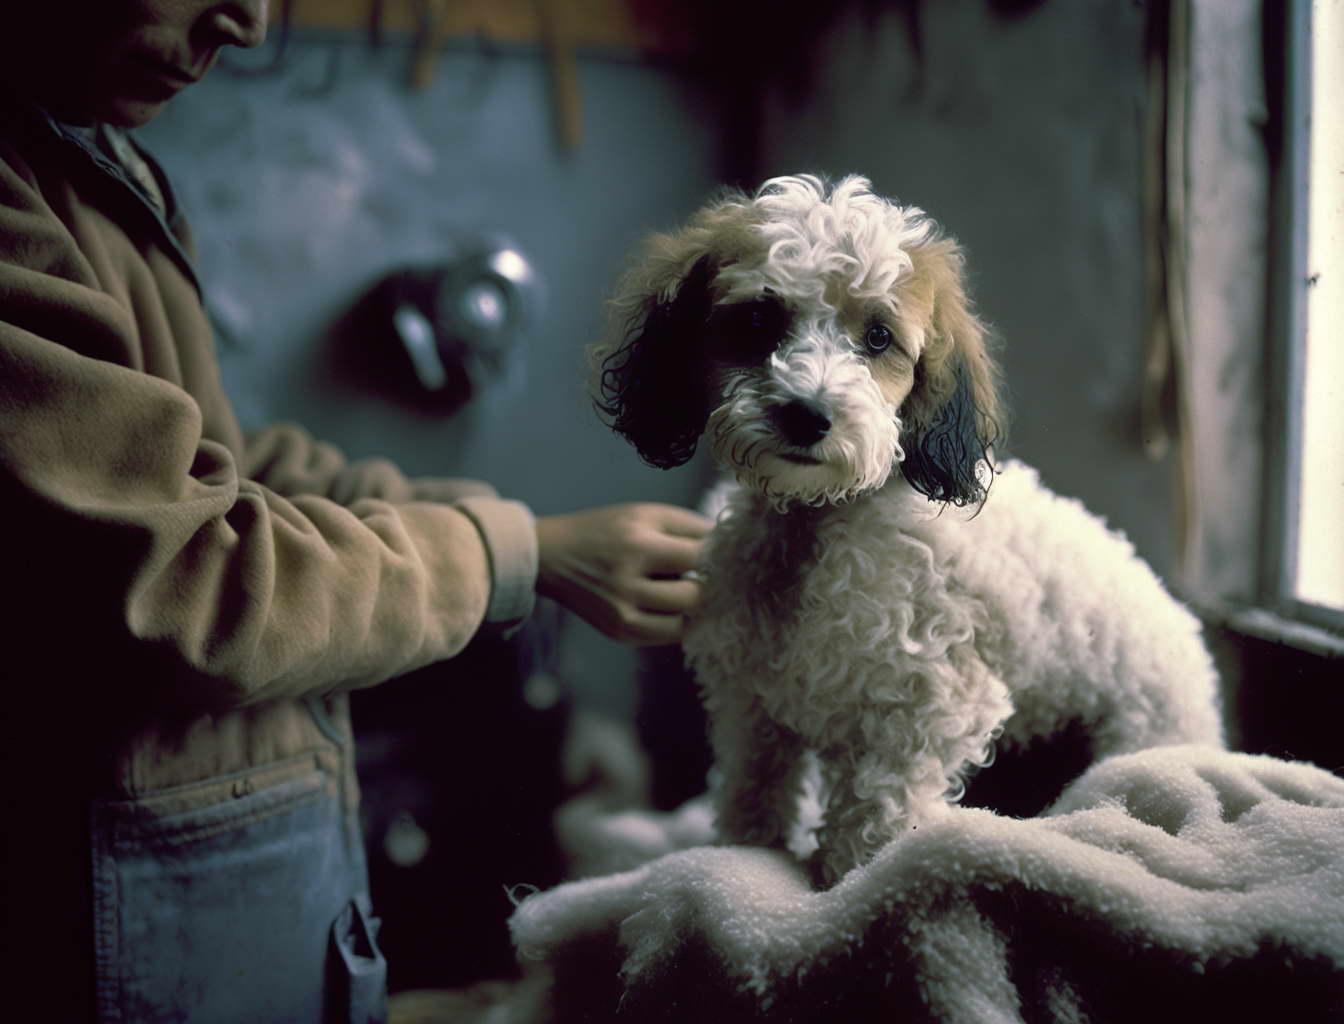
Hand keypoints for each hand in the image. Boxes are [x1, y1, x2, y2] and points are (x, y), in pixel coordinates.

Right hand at [536, 503, 711, 645]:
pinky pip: (667, 636)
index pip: (698, 557)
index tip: (724, 554)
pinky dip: (679, 622)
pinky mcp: (620, 633)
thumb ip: (690, 525)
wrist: (553, 557)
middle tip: (707, 574)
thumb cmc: (606, 529)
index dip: (717, 556)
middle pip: (693, 596)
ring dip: (693, 606)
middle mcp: (627, 584)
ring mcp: (622, 614)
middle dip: (707, 584)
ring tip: (689, 588)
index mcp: (636, 546)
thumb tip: (729, 543)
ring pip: (684, 622)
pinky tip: (675, 606)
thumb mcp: (645, 514)